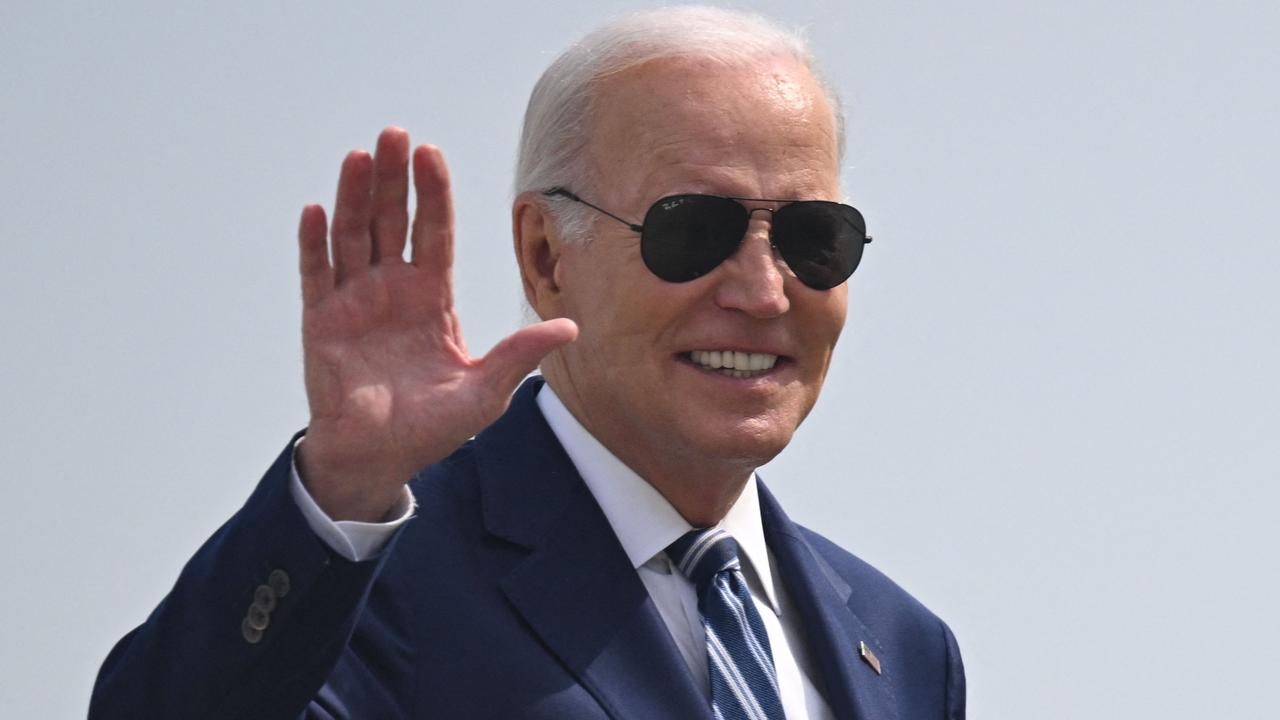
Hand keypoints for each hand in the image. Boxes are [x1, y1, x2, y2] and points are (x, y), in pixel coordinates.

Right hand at [295, 128, 577, 520]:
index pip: (434, 232)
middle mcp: (393, 289)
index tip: (432, 153)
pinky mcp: (322, 322)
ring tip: (359, 156)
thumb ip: (520, 355)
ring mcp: (355, 302)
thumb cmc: (432, 428)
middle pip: (393, 220)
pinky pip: (317, 275)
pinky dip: (315, 243)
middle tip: (394, 134)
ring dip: (355, 196)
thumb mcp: (486, 391)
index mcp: (432, 298)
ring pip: (353, 236)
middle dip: (394, 178)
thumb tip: (571, 327)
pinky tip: (317, 210)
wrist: (379, 459)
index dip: (433, 193)